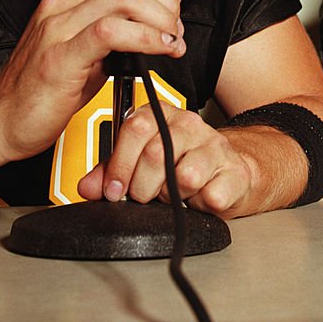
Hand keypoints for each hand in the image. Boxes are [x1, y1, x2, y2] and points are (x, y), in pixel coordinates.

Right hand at [0, 0, 185, 163]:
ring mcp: (58, 27)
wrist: (0, 120)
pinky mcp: (60, 57)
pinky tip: (157, 50)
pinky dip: (146, 38)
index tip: (169, 3)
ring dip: (161, 18)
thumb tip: (162, 9)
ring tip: (170, 41)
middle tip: (174, 28)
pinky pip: (111, 32)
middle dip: (165, 0)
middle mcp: (61, 3)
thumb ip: (120, 24)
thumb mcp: (88, 46)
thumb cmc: (43, 87)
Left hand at [77, 102, 253, 216]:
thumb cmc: (180, 166)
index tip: (114, 189)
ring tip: (176, 194)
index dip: (120, 165)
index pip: (135, 128)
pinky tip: (199, 200)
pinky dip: (200, 205)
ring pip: (184, 176)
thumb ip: (111, 173)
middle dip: (144, 187)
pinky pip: (211, 195)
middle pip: (155, 155)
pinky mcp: (235, 171)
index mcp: (162, 115)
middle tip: (148, 195)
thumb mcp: (141, 165)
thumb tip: (87, 187)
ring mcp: (215, 145)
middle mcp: (189, 124)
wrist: (227, 175)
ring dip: (175, 196)